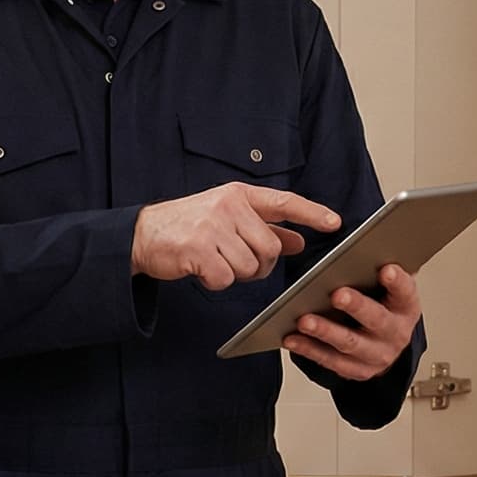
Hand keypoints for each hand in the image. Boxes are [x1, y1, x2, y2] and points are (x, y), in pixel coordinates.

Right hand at [131, 184, 340, 291]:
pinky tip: (200, 269)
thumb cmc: (188, 227)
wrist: (142, 234)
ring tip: (214, 261)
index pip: (283, 201)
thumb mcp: (227, 219)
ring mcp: (212, 226)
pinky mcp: (197, 249)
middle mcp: (227, 206)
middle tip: (237, 262)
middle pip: (270, 249)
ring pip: (249, 267)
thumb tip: (297, 241)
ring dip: (235, 274)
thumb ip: (264, 228)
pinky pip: (225, 279)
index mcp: (237, 195)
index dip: (311, 213)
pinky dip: (215, 282)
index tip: (334, 222)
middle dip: (260, 265)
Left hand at [282, 262, 422, 381]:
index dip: (397, 282)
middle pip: (377, 320)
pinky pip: (331, 361)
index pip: (405, 291)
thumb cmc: (381, 303)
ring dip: (326, 331)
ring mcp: (377, 354)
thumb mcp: (385, 285)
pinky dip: (310, 350)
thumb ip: (377, 266)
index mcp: (405, 306)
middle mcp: (396, 333)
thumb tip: (363, 243)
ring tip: (304, 320)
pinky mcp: (357, 370)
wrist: (386, 342)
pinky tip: (292, 338)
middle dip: (356, 306)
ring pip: (350, 343)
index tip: (386, 269)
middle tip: (337, 294)